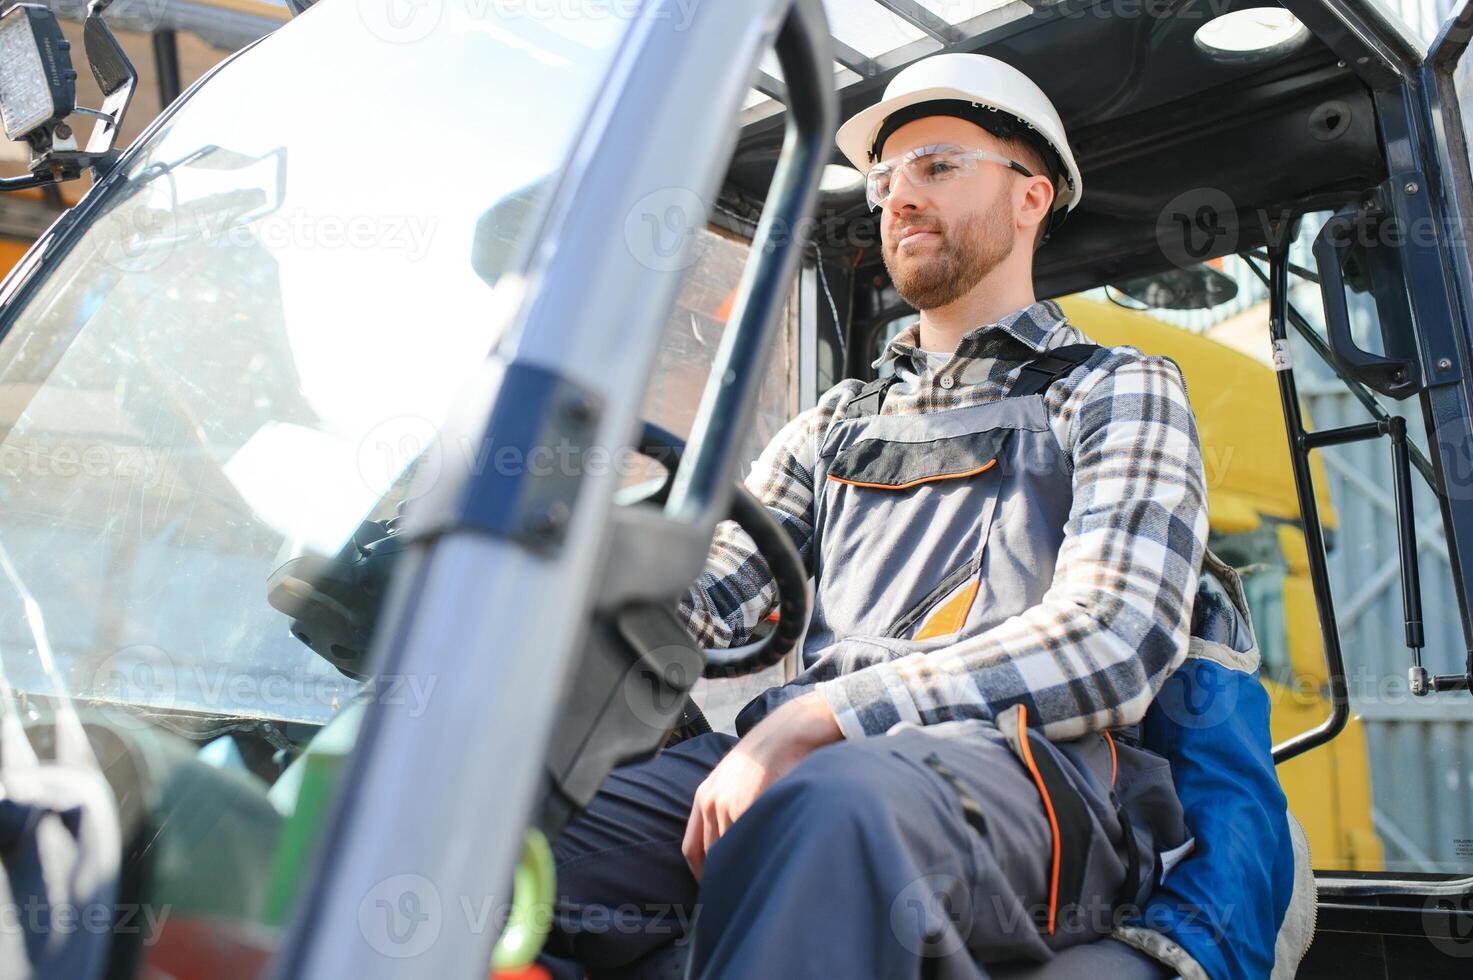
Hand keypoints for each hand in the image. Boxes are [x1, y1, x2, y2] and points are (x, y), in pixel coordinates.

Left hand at [681, 693, 840, 879]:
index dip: (701, 873)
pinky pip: (746, 840)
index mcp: (703, 798)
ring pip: (727, 851)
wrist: (785, 733)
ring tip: (751, 881)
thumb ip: (725, 806)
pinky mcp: (748, 806)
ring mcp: (728, 806)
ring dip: (738, 867)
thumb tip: (730, 838)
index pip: (692, 849)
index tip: (713, 887)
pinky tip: (763, 863)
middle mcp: (710, 804)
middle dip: (719, 877)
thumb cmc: (764, 757)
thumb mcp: (732, 779)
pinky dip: (752, 855)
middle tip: (733, 893)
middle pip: (708, 855)